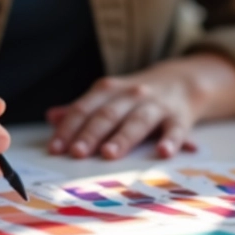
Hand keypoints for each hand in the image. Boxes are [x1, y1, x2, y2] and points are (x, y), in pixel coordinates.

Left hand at [46, 54, 234, 159]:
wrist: (183, 80)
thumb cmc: (137, 97)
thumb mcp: (108, 97)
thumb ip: (82, 109)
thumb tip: (52, 117)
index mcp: (108, 91)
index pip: (84, 109)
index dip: (68, 128)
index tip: (55, 149)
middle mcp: (131, 95)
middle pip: (107, 115)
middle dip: (91, 134)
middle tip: (77, 153)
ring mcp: (156, 106)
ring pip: (138, 121)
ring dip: (123, 137)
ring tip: (109, 154)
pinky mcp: (179, 118)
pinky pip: (175, 130)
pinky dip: (171, 141)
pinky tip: (163, 152)